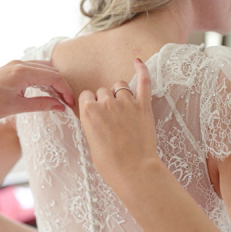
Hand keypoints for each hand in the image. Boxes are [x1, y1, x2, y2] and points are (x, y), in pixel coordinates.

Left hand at [0, 60, 74, 124]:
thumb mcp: (16, 108)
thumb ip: (41, 105)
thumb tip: (61, 107)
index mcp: (22, 72)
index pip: (54, 77)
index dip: (65, 91)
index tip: (71, 104)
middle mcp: (20, 64)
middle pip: (52, 71)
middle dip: (62, 86)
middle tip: (67, 103)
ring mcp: (16, 64)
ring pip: (44, 68)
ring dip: (54, 81)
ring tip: (59, 98)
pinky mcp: (12, 68)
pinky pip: (35, 69)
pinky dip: (44, 78)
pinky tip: (46, 91)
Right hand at [79, 59, 158, 187]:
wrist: (133, 170)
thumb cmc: (110, 163)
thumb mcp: (91, 142)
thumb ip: (93, 123)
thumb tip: (97, 117)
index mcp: (89, 112)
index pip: (86, 95)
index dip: (91, 104)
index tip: (96, 113)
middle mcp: (106, 103)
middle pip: (102, 90)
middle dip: (105, 100)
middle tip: (111, 117)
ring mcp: (126, 103)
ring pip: (120, 86)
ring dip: (120, 93)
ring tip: (124, 107)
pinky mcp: (143, 106)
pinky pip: (143, 82)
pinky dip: (142, 70)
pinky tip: (138, 61)